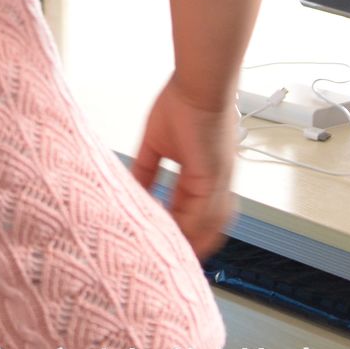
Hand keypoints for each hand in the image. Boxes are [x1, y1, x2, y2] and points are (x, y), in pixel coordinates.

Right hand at [132, 78, 239, 258]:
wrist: (199, 86)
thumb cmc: (183, 103)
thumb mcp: (157, 143)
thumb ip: (146, 169)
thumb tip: (132, 189)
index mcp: (204, 174)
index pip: (194, 211)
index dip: (182, 228)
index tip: (167, 242)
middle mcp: (216, 184)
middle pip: (206, 226)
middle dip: (191, 244)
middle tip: (173, 262)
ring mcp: (217, 183)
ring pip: (207, 226)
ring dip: (191, 242)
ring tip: (172, 258)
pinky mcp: (212, 179)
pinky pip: (199, 214)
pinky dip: (186, 229)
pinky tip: (171, 238)